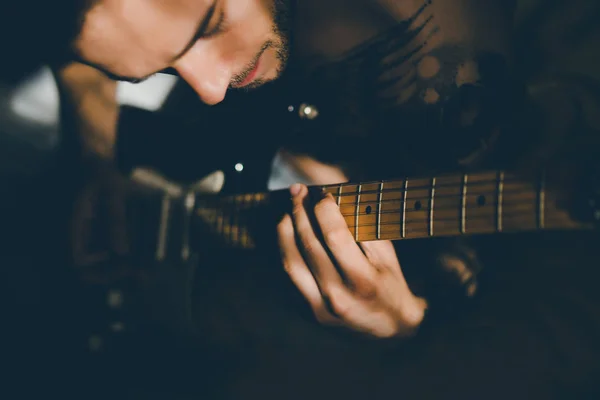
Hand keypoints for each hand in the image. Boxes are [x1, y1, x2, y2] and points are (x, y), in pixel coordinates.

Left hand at [277, 183, 427, 338]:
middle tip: (297, 192)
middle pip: (309, 245)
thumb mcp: (386, 256)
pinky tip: (288, 237)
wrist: (390, 331)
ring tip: (287, 212)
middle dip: (300, 212)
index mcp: (363, 280)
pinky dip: (286, 253)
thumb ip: (363, 228)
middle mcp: (338, 296)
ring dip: (285, 232)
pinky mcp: (310, 313)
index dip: (324, 209)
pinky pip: (290, 278)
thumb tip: (335, 199)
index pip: (334, 235)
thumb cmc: (391, 285)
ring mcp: (320, 308)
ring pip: (291, 262)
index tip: (323, 195)